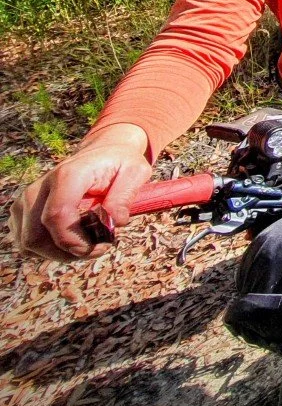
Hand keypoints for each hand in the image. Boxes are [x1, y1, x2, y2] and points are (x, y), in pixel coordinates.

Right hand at [9, 124, 152, 261]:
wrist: (102, 152)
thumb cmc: (119, 163)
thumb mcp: (135, 172)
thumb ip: (125, 197)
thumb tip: (114, 222)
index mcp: (67, 175)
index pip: (56, 216)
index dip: (73, 240)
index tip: (100, 247)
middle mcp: (39, 187)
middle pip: (35, 236)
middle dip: (67, 252)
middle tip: (99, 248)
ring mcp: (26, 200)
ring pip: (28, 243)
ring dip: (59, 253)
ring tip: (88, 242)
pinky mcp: (21, 211)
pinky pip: (27, 243)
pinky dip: (50, 249)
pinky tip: (73, 239)